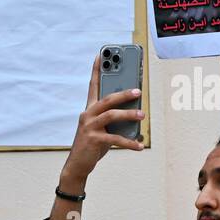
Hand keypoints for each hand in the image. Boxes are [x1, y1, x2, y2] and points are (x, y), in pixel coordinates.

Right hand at [60, 53, 144, 186]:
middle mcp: (87, 115)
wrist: (78, 165)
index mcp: (89, 109)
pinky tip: (139, 145)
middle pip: (106, 99)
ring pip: (111, 115)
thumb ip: (114, 119)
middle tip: (138, 91)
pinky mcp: (93, 140)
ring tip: (142, 115)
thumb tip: (135, 113)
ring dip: (128, 114)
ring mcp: (89, 127)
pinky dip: (129, 142)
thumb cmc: (92, 144)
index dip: (96, 70)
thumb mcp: (102, 128)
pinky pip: (114, 138)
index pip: (92, 85)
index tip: (100, 55)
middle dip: (123, 93)